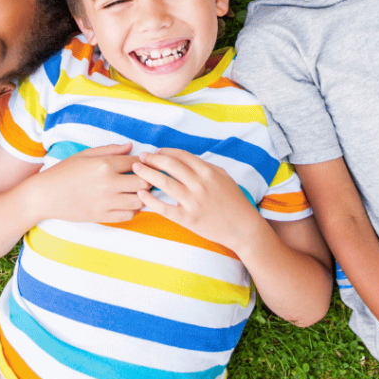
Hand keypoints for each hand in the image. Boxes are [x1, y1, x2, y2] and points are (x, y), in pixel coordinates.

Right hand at [37, 143, 146, 223]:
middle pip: (143, 182)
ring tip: (139, 190)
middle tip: (147, 177)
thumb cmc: (64, 171)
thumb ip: (111, 150)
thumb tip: (131, 147)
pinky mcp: (102, 216)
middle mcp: (108, 183)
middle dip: (148, 178)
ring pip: (139, 201)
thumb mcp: (85, 154)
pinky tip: (128, 202)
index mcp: (104, 164)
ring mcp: (105, 202)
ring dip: (143, 195)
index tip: (147, 163)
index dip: (145, 162)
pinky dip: (133, 209)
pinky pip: (128, 215)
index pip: (136, 162)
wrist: (45, 195)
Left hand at [133, 149, 259, 250]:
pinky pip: (164, 208)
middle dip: (152, 159)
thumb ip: (204, 167)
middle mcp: (199, 184)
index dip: (165, 152)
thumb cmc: (233, 200)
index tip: (154, 152)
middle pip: (170, 165)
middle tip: (140, 157)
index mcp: (207, 171)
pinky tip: (141, 194)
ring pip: (164, 183)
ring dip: (147, 173)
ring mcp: (193, 202)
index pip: (180, 156)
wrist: (242, 227)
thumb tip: (184, 160)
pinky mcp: (188, 219)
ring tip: (136, 169)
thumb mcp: (222, 176)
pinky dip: (150, 200)